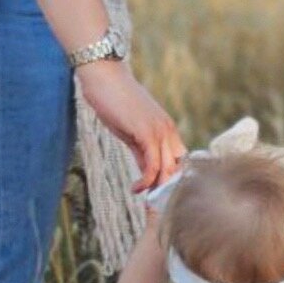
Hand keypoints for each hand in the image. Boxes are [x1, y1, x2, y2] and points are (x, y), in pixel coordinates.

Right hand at [77, 60, 185, 190]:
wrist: (104, 76)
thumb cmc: (114, 101)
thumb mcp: (130, 132)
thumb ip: (141, 151)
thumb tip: (146, 173)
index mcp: (168, 130)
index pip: (179, 163)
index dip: (171, 182)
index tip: (159, 197)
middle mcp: (169, 131)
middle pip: (178, 170)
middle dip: (167, 190)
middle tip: (153, 206)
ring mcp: (160, 132)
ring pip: (167, 170)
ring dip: (157, 190)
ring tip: (144, 200)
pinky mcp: (148, 133)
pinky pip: (153, 165)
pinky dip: (146, 181)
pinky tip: (135, 188)